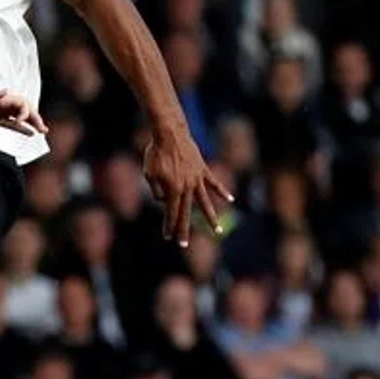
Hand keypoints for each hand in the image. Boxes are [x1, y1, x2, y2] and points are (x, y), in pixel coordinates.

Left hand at [0, 89, 46, 134]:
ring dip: (33, 123)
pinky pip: (13, 125)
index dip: (25, 111)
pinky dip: (23, 129)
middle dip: (36, 118)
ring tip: (43, 131)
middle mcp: (6, 105)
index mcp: (4, 98)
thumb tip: (6, 91)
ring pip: (23, 118)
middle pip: (26, 110)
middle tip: (43, 129)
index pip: (22, 103)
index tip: (20, 121)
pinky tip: (31, 134)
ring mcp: (3, 113)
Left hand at [143, 130, 232, 247]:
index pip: (171, 213)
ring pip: (205, 202)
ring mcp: (197, 179)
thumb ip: (156, 190)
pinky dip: (222, 191)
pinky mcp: (203, 169)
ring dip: (211, 218)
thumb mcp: (148, 173)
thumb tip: (164, 200)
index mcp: (173, 190)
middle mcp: (187, 187)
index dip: (169, 225)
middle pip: (186, 212)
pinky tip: (230, 200)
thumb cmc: (155, 153)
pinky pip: (214, 183)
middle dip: (183, 229)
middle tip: (183, 245)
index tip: (168, 237)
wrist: (169, 133)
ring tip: (217, 232)